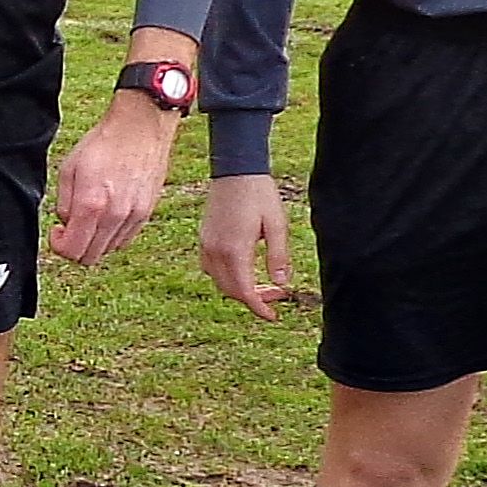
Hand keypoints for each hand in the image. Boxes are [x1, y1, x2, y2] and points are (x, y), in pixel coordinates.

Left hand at [52, 95, 183, 264]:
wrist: (140, 128)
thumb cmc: (104, 143)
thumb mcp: (69, 169)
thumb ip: (64, 204)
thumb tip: (66, 224)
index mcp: (91, 205)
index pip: (72, 251)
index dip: (58, 246)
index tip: (57, 232)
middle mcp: (115, 216)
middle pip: (90, 257)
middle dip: (75, 248)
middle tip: (70, 229)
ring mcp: (134, 216)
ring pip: (108, 250)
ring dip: (94, 242)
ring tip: (90, 219)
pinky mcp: (147, 212)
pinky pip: (125, 239)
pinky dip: (112, 235)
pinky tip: (106, 216)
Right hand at [199, 173, 293, 317]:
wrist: (235, 170)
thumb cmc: (259, 194)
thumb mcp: (277, 225)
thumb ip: (278, 256)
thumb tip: (282, 283)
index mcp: (235, 251)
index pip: (245, 291)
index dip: (259, 308)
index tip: (272, 316)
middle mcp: (216, 251)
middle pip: (230, 290)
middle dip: (253, 299)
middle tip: (276, 295)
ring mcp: (207, 245)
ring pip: (219, 281)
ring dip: (239, 288)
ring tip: (262, 283)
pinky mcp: (204, 238)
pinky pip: (211, 268)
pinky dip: (227, 277)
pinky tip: (243, 269)